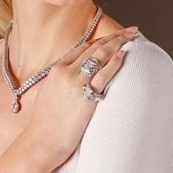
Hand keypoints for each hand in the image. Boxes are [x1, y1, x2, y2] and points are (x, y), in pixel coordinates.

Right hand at [25, 26, 138, 167]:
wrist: (40, 141)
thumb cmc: (45, 124)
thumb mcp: (50, 94)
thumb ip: (62, 82)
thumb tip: (77, 80)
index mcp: (56, 70)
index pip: (82, 47)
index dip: (100, 39)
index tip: (112, 36)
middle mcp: (65, 71)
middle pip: (94, 47)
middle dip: (114, 36)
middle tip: (129, 31)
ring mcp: (75, 82)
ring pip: (100, 55)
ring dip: (119, 43)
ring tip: (132, 37)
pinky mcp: (86, 96)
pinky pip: (104, 74)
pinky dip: (115, 62)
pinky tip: (124, 54)